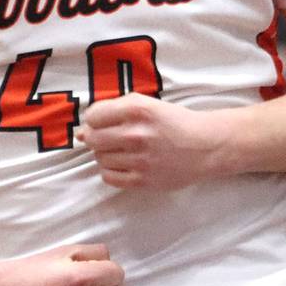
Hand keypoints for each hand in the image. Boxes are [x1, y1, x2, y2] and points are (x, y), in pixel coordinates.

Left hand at [78, 94, 227, 189]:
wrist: (206, 146)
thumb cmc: (174, 122)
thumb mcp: (147, 105)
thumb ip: (113, 111)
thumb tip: (79, 133)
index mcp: (138, 109)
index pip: (93, 116)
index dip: (95, 119)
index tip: (105, 122)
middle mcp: (136, 134)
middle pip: (93, 139)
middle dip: (96, 138)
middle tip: (111, 138)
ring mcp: (139, 159)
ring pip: (100, 158)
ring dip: (106, 154)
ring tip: (124, 151)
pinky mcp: (143, 180)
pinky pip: (109, 177)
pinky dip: (112, 171)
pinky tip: (126, 164)